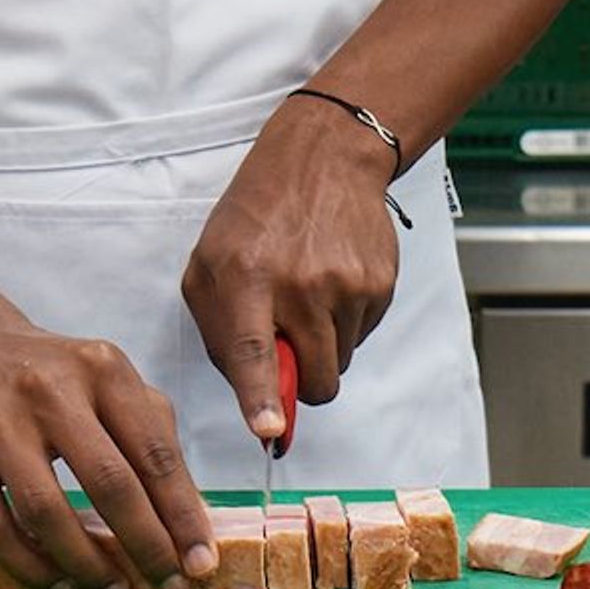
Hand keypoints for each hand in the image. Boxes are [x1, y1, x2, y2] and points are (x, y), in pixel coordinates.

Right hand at [0, 319, 213, 588]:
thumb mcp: (106, 381)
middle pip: (109, 483)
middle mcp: (50, 389)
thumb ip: (151, 435)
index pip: (155, 452)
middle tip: (164, 585)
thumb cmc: (50, 377)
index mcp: (102, 369)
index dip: (182, 515)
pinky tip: (57, 582)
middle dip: (145, 545)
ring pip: (47, 512)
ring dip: (86, 564)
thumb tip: (191, 519)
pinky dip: (30, 565)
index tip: (201, 562)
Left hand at [183, 97, 404, 440]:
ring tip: (307, 296)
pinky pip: (362, 336)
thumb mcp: (209, 265)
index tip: (271, 429)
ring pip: (339, 363)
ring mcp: (347, 285)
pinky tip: (331, 282)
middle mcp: (300, 284)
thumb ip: (219, 332)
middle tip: (288, 350)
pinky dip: (345, 323)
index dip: (261, 397)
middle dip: (300, 385)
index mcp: (246, 278)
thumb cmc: (257, 216)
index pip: (253, 350)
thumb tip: (251, 394)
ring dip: (322, 347)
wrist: (324, 159)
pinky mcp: (380, 285)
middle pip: (312, 380)